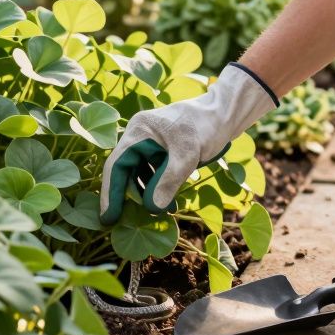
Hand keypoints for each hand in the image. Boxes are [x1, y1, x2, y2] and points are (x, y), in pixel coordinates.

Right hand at [100, 64, 278, 224]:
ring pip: (139, 173)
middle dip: (128, 197)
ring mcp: (150, 141)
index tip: (108, 218)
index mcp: (139, 131)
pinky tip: (169, 203)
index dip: (110, 193)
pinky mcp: (162, 148)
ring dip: (146, 194)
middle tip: (126, 221)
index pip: (116, 165)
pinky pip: (153, 171)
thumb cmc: (206, 127)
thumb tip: (152, 209)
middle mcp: (139, 135)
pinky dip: (158, 187)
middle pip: (124, 170)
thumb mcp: (187, 155)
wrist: (226, 113)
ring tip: (158, 213)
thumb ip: (168, 181)